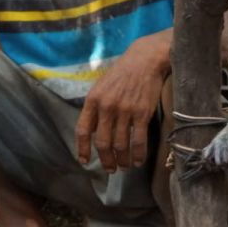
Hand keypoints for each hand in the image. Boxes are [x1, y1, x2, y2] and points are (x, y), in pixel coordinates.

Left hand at [75, 31, 169, 171]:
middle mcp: (107, 107)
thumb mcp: (101, 85)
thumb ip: (95, 106)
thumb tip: (91, 128)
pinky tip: (138, 160)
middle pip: (102, 143)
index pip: (83, 130)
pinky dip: (138, 154)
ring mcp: (125, 111)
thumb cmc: (122, 72)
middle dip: (106, 160)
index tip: (84, 161)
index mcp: (93, 100)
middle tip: (110, 169)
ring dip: (122, 160)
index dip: (82, 148)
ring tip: (125, 165)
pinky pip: (139, 141)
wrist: (145, 59)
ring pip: (120, 145)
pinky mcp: (142, 113)